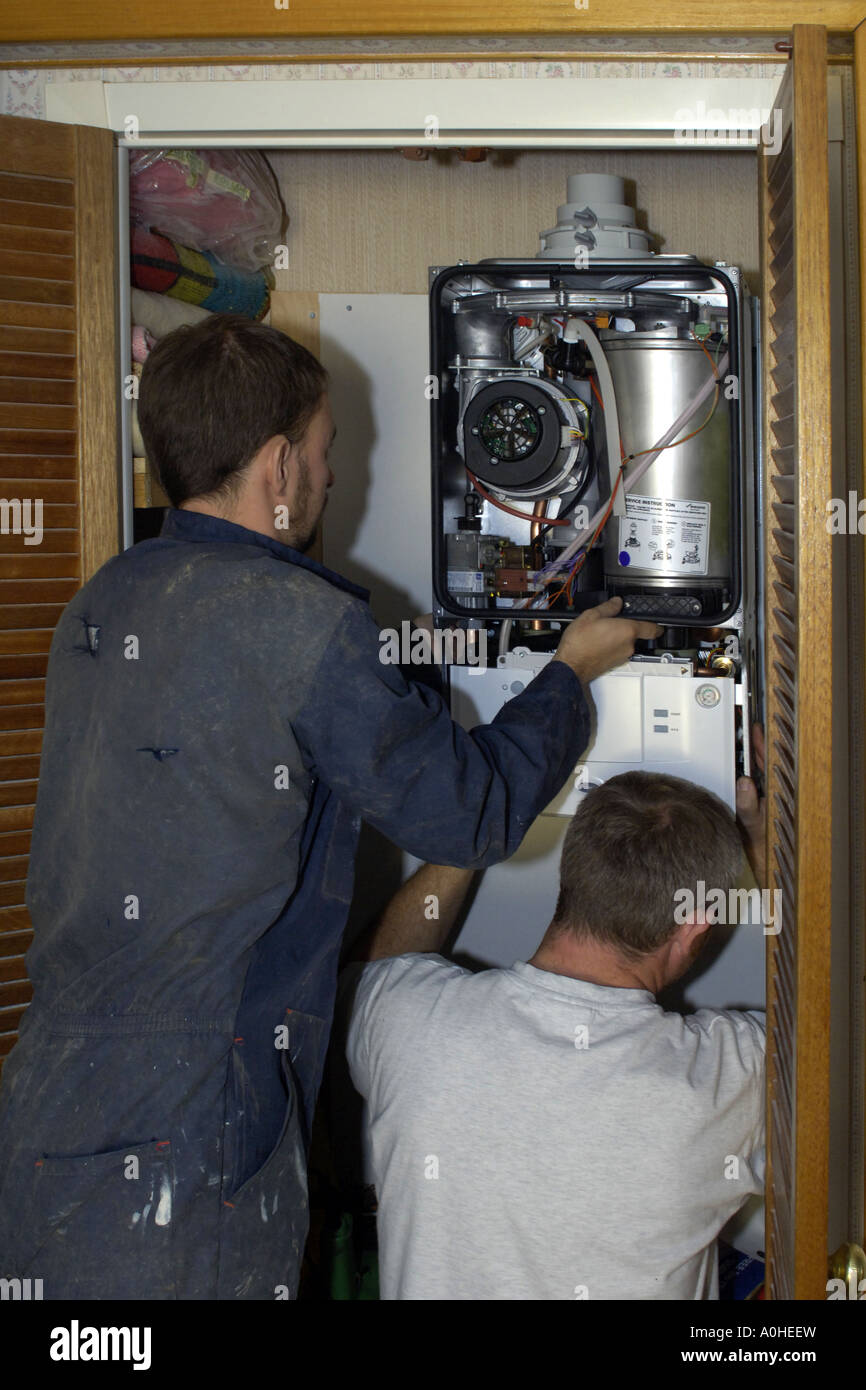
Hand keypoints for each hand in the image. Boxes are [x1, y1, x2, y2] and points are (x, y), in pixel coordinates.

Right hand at [553, 597, 662, 684]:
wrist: (570, 665)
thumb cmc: (579, 643)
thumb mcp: (591, 616)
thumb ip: (608, 607)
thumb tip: (616, 602)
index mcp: (627, 630)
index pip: (653, 628)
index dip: (657, 624)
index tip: (656, 621)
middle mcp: (629, 645)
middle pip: (636, 633)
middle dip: (626, 627)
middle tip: (612, 621)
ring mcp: (622, 656)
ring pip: (626, 642)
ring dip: (617, 637)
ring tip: (600, 632)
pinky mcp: (615, 663)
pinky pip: (618, 651)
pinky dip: (612, 646)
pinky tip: (598, 642)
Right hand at [736, 723, 765, 887]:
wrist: (763, 865)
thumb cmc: (764, 847)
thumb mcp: (753, 826)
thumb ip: (749, 806)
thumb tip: (745, 784)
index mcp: (773, 794)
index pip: (768, 764)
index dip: (762, 747)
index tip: (756, 731)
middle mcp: (770, 794)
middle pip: (764, 765)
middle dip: (756, 747)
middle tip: (748, 730)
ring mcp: (763, 798)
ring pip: (759, 772)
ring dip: (751, 758)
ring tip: (744, 741)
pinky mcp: (755, 804)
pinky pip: (751, 782)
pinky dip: (745, 772)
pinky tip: (739, 766)